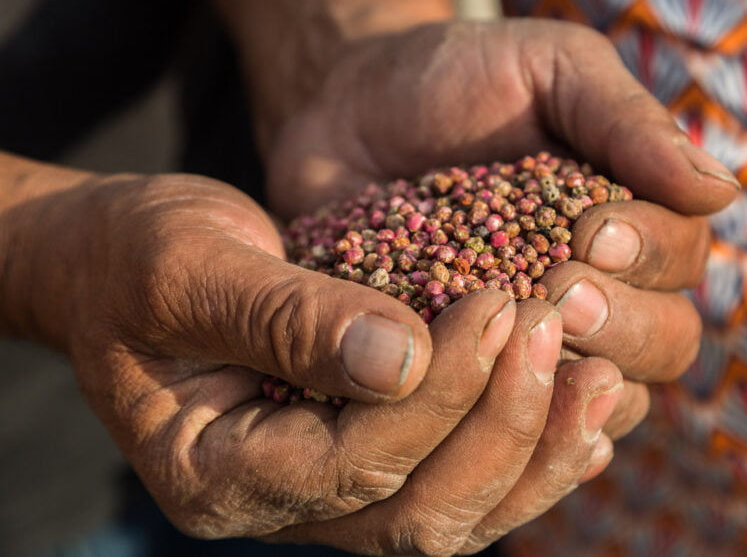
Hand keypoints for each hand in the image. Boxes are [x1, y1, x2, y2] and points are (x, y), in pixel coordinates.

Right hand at [15, 172, 618, 551]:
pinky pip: (461, 483)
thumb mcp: (190, 266)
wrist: (121, 259)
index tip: (499, 304)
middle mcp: (281, 505)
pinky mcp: (370, 457)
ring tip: (602, 377)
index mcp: (218, 474)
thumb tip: (403, 358)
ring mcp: (329, 492)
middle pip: (418, 514)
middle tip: (554, 332)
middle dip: (502, 426)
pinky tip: (587, 410)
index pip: (351, 464)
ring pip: (454, 514)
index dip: (436, 393)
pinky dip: (529, 453)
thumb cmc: (136, 255)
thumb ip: (288, 315)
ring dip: (535, 449)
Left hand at [259, 19, 739, 437]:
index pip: (683, 261)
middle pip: (663, 342)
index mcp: (635, 222)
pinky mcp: (474, 376)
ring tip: (521, 334)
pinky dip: (523, 430)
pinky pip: (523, 428)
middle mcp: (605, 293)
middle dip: (621, 321)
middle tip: (557, 287)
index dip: (652, 256)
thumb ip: (625, 122)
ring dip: (576, 380)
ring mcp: (541, 342)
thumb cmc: (458, 80)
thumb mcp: (548, 70)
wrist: (345, 111)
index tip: (594, 231)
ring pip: (604, 397)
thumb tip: (725, 190)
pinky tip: (495, 413)